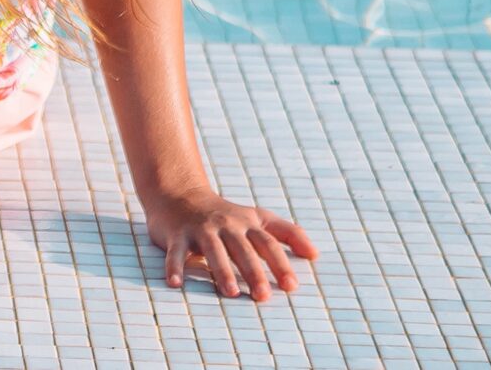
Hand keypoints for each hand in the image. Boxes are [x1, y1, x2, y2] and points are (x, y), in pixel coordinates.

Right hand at [146, 190, 318, 300]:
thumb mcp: (257, 217)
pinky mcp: (176, 234)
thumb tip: (316, 255)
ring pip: (213, 250)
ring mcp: (200, 229)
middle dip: (254, 272)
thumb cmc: (224, 214)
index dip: (280, 263)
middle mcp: (225, 225)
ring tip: (231, 293)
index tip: (291, 286)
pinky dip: (174, 267)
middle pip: (242, 249)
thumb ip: (288, 233)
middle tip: (263, 296)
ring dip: (222, 270)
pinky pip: (176, 252)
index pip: (267, 243)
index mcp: (246, 224)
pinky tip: (175, 283)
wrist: (178, 193)